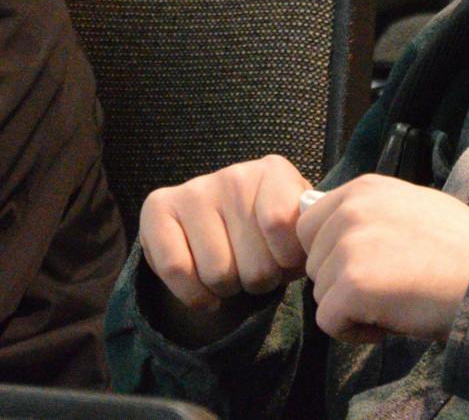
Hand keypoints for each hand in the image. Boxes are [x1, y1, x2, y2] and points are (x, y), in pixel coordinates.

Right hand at [136, 155, 312, 342]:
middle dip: (259, 282)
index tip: (287, 262)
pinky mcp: (157, 208)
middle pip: (255, 264)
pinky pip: (176, 270)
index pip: (281, 224)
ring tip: (232, 272)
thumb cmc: (270, 235)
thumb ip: (310, 236)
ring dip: (228, 290)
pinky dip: (194, 296)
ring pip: (218, 275)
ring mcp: (194, 189)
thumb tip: (311, 248)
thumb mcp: (298, 232)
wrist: (221, 229)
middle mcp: (234, 174)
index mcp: (275, 172)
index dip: (288, 261)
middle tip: (255, 270)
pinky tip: (205, 290)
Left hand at [297, 175, 468, 344]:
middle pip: (313, 261)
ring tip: (393, 305)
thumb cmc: (461, 248)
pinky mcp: (350, 285)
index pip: (311, 224)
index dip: (332, 254)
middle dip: (340, 282)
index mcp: (363, 189)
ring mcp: (347, 248)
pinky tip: (387, 325)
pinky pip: (329, 322)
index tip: (366, 268)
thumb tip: (342, 232)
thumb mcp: (412, 206)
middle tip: (383, 290)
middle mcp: (349, 211)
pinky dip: (354, 333)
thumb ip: (372, 214)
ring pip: (321, 293)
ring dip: (350, 308)